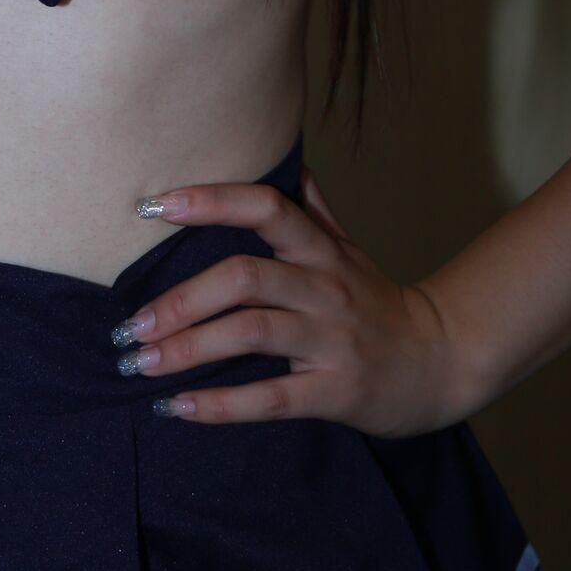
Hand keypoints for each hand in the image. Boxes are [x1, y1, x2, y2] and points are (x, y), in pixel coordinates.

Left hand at [116, 165, 480, 436]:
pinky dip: (220, 404)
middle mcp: (325, 288)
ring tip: (139, 363)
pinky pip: (271, 397)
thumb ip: (314, 209)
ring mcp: (332, 340)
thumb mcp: (349, 250)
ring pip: (251, 333)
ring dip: (187, 348)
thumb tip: (287, 162)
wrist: (442, 363)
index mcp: (322, 250)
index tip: (152, 208)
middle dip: (179, 300)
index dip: (210, 200)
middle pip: (244, 277)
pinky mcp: (336, 392)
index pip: (266, 206)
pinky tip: (177, 407)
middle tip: (129, 325)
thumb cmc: (379, 304)